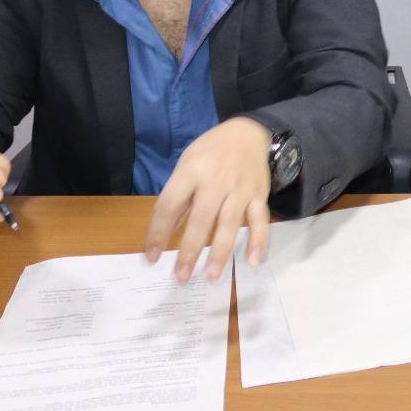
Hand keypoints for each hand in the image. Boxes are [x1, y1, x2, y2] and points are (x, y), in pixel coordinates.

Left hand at [144, 117, 271, 282]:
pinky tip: (252, 261)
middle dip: (189, 250)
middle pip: (201, 219)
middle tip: (180, 277)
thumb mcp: (186, 164)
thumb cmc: (210, 152)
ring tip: (210, 276)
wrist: (248, 133)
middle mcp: (216, 180)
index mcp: (191, 171)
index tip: (150, 258)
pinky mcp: (259, 194)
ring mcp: (240, 188)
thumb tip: (164, 234)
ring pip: (230, 223)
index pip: (169, 205)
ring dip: (221, 252)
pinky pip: (260, 220)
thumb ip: (179, 197)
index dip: (157, 233)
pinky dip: (258, 241)